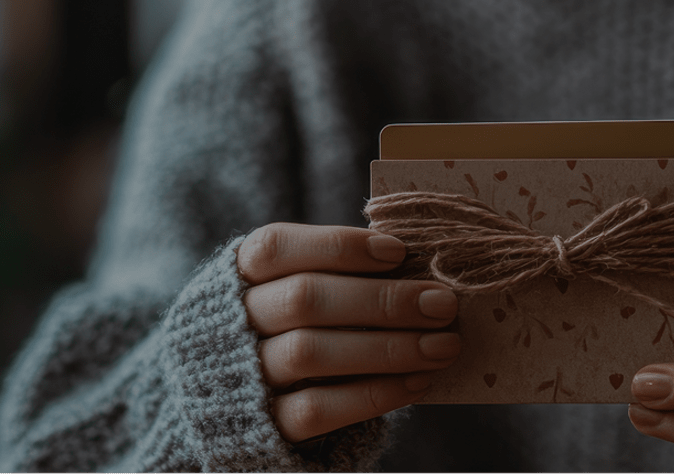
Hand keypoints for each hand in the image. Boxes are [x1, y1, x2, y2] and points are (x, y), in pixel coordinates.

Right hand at [236, 223, 459, 442]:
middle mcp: (231, 321)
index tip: (398, 251)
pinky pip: (317, 409)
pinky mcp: (264, 426)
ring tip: (443, 345)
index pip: (277, 247)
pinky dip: (373, 394)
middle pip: (303, 299)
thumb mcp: (297, 287)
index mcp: (239, 274)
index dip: (338, 246)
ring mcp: (243, 375)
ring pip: (310, 353)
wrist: (238, 401)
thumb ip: (340, 273)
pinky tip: (417, 382)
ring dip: (387, 348)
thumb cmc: (290, 325)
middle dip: (381, 299)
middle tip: (442, 303)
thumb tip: (419, 265)